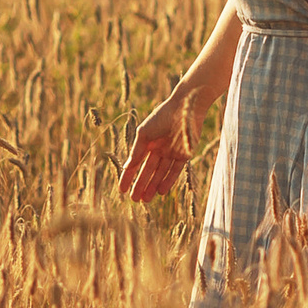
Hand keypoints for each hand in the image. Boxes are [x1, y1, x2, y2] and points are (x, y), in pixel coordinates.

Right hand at [118, 88, 204, 202]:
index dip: (128, 176)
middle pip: (148, 171)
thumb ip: (137, 151)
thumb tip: (126, 167)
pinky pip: (174, 171)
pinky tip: (160, 191)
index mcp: (147, 142)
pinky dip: (167, 181)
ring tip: (145, 200)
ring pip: (160, 174)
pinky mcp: (184, 155)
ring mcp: (171, 153)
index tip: (122, 189)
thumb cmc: (162, 116)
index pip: (135, 163)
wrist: (185, 108)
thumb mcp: (145, 133)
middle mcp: (158, 149)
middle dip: (140, 185)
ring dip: (152, 186)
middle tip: (134, 199)